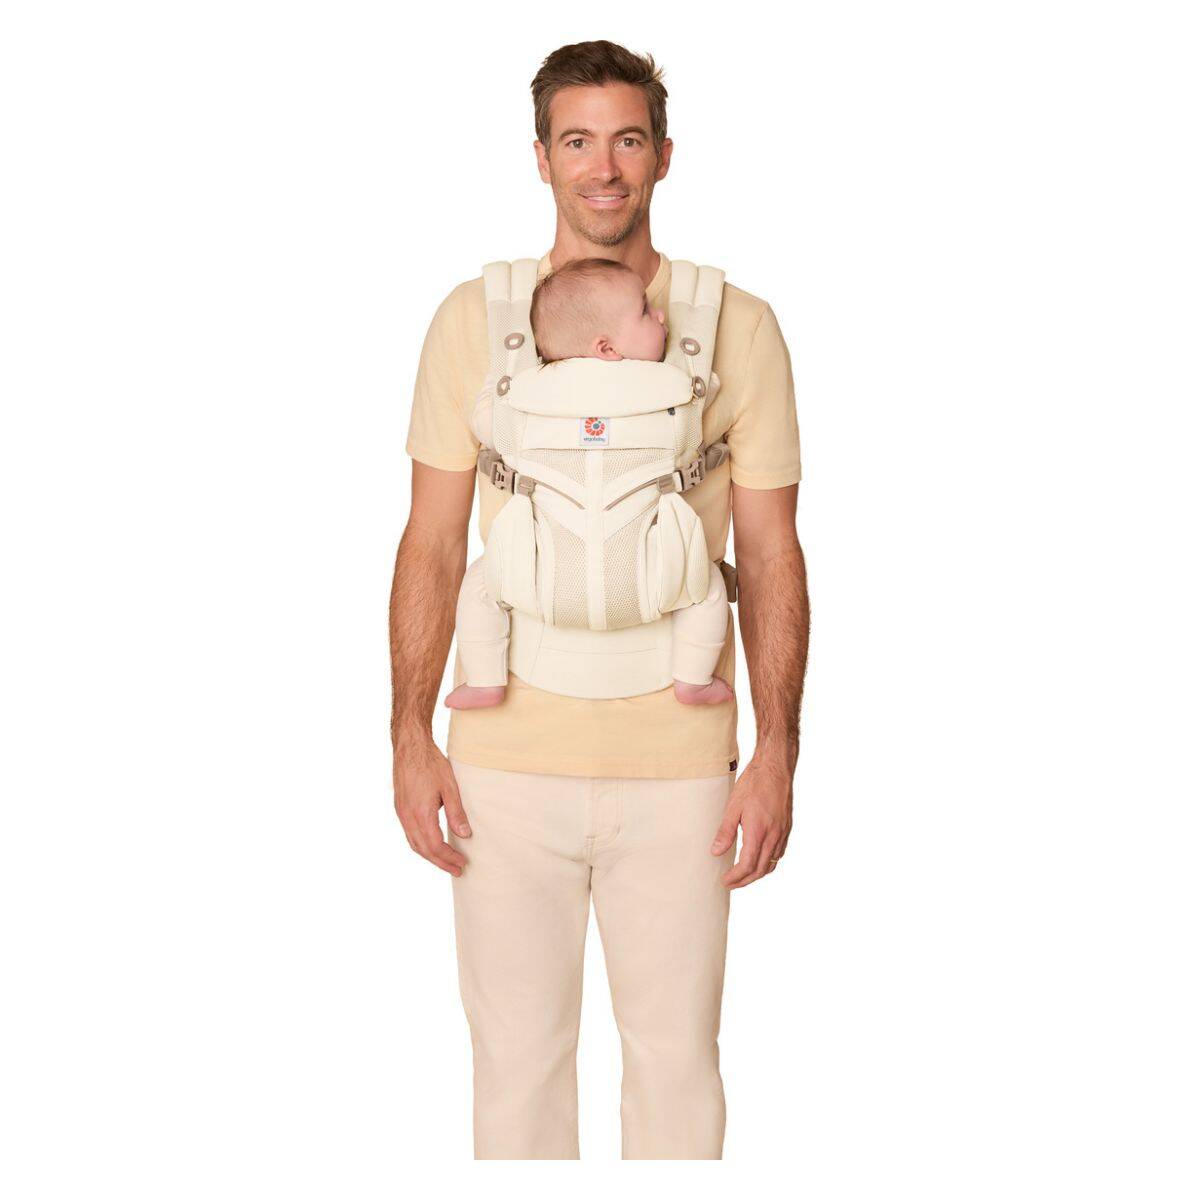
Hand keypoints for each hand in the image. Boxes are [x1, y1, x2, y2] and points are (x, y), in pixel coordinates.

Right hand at [393, 735, 471, 876]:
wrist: (410, 746)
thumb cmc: (430, 763)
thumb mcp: (449, 787)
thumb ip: (456, 813)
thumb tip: (465, 835)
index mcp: (421, 813)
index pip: (435, 846)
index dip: (449, 858)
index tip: (462, 864)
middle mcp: (408, 817)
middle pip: (423, 850)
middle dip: (441, 862)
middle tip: (457, 870)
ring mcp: (401, 813)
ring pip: (414, 844)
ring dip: (430, 856)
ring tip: (446, 862)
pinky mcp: (400, 808)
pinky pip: (409, 834)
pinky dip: (421, 845)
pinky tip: (431, 845)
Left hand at [710, 752, 793, 888]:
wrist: (776, 768)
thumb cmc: (754, 783)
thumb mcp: (733, 806)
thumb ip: (725, 832)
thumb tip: (716, 851)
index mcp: (759, 832)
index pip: (747, 865)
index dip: (736, 877)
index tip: (725, 881)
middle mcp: (773, 836)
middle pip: (760, 869)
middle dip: (745, 880)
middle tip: (731, 884)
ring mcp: (782, 833)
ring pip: (771, 863)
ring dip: (757, 873)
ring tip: (743, 876)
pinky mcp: (786, 828)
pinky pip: (779, 853)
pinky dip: (768, 862)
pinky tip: (759, 859)